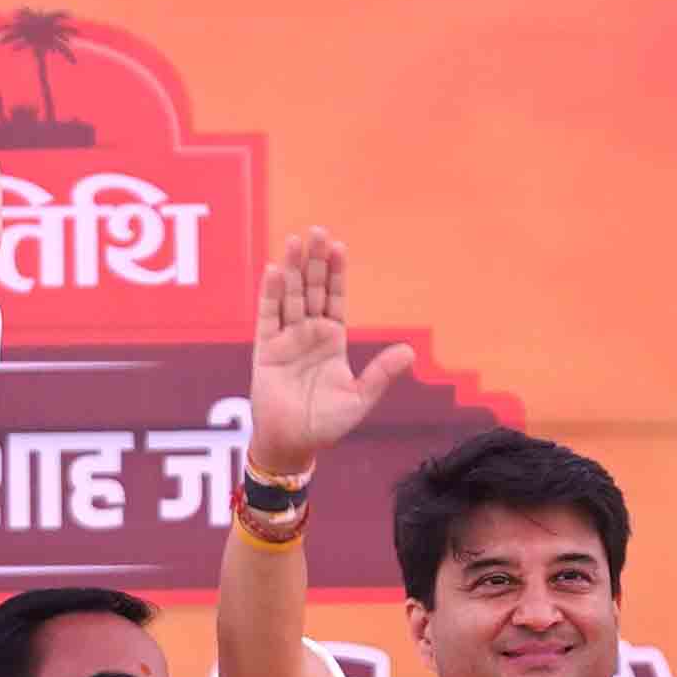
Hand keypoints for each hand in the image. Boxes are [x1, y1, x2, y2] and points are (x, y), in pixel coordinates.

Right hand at [247, 227, 415, 475]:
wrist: (293, 445)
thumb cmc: (326, 425)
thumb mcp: (359, 398)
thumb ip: (381, 374)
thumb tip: (410, 352)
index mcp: (332, 341)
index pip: (335, 298)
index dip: (336, 273)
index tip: (338, 246)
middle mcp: (308, 334)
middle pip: (311, 289)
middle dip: (314, 261)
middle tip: (316, 231)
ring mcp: (286, 341)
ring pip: (289, 297)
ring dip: (291, 269)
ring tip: (294, 241)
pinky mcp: (265, 352)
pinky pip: (267, 318)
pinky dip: (269, 295)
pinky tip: (272, 271)